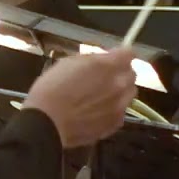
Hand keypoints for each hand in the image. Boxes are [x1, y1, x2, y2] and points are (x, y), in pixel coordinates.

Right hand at [23, 48, 138, 148]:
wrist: (46, 122)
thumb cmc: (53, 88)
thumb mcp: (70, 62)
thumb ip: (94, 60)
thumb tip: (106, 59)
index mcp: (109, 66)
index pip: (129, 53)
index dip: (121, 54)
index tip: (113, 58)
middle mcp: (120, 85)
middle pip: (131, 75)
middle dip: (121, 74)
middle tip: (104, 78)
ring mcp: (119, 107)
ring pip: (128, 94)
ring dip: (119, 92)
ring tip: (100, 97)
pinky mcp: (115, 124)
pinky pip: (120, 112)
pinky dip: (112, 110)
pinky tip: (96, 112)